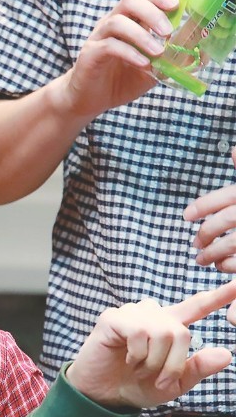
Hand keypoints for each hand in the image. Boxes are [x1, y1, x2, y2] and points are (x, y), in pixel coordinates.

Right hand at [56, 0, 177, 118]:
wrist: (90, 99)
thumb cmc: (120, 80)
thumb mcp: (153, 69)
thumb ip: (171, 60)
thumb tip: (200, 55)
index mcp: (128, 21)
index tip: (176, 5)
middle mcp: (111, 24)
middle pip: (129, 1)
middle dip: (151, 12)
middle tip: (167, 31)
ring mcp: (98, 38)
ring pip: (117, 22)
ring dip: (141, 35)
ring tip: (157, 52)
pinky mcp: (90, 55)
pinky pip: (108, 46)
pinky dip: (128, 53)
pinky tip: (142, 63)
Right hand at [68, 280, 235, 409]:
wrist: (104, 395)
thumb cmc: (137, 385)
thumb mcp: (174, 383)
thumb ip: (198, 368)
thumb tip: (226, 353)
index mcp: (169, 327)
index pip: (196, 307)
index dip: (218, 296)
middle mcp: (152, 315)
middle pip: (180, 332)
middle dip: (171, 364)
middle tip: (156, 379)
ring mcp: (131, 314)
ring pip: (162, 332)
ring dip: (153, 361)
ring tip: (138, 368)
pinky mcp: (112, 318)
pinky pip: (139, 332)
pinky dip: (136, 353)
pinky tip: (125, 358)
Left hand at [185, 148, 235, 272]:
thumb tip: (234, 150)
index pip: (228, 196)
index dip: (204, 205)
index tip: (185, 216)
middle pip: (228, 219)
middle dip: (206, 232)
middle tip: (194, 244)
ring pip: (233, 243)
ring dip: (213, 253)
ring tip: (201, 259)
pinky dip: (229, 265)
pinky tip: (221, 266)